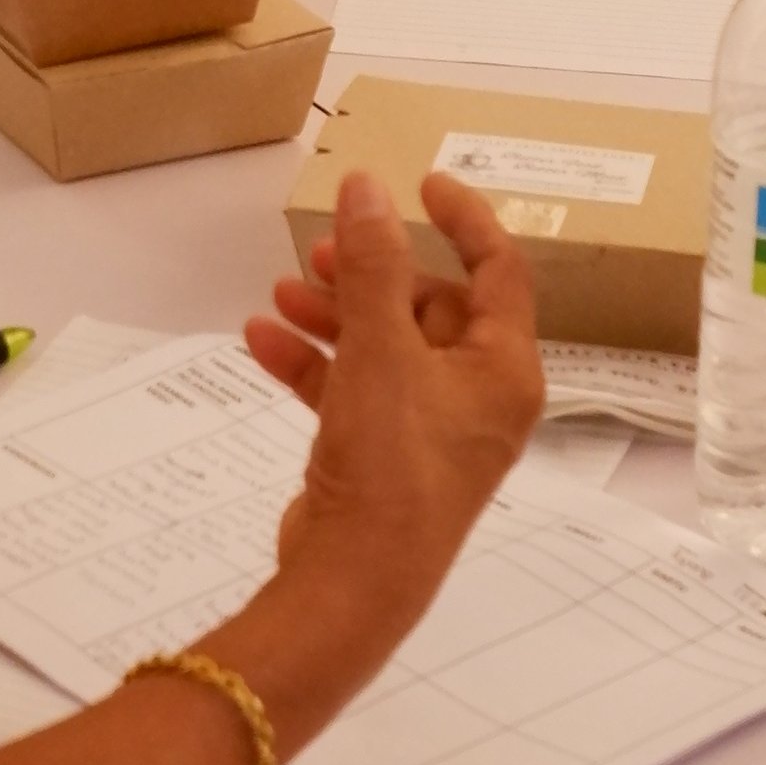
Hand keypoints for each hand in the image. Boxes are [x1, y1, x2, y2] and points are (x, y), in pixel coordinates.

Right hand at [249, 171, 543, 612]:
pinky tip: (261, 341)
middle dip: (373, 274)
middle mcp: (478, 399)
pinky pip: (353, 390)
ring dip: (334, 313)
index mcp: (504, 370)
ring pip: (386, 347)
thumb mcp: (379, 348)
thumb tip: (366, 187)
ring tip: (280, 292)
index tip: (420, 181)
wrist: (355, 582)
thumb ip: (371, 262)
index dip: (463, 219)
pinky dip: (314, 363)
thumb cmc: (389, 459)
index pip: (499, 270)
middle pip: (432, 308)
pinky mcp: (385, 459)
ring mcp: (431, 433)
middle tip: (324, 251)